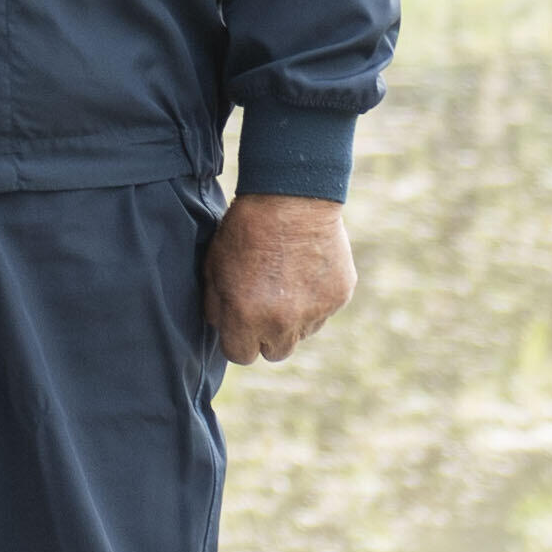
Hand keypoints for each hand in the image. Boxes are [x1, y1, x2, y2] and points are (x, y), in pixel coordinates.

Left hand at [206, 193, 353, 365]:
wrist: (292, 196)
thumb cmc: (246, 229)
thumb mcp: (213, 266)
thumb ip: (216, 307)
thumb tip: (223, 327)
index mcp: (245, 318)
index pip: (241, 356)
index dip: (239, 338)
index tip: (241, 320)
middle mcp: (282, 323)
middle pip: (275, 352)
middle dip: (268, 334)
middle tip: (266, 303)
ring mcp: (315, 311)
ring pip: (303, 332)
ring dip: (294, 317)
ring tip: (288, 280)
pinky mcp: (338, 296)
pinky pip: (325, 310)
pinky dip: (317, 297)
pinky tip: (307, 268)